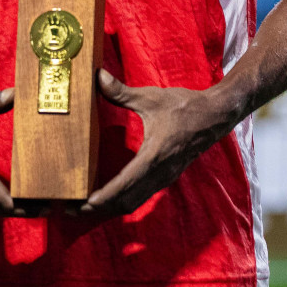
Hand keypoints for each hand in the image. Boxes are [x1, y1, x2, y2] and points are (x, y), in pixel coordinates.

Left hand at [80, 70, 241, 216]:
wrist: (216, 116)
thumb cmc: (185, 106)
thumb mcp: (152, 97)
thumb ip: (122, 92)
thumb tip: (98, 77)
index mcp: (155, 155)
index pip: (125, 184)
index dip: (102, 197)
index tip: (82, 204)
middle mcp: (160, 173)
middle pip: (125, 202)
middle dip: (98, 209)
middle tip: (70, 208)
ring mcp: (164, 178)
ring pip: (133, 203)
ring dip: (108, 209)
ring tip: (83, 207)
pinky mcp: (166, 178)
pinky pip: (141, 196)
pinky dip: (122, 201)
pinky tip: (107, 198)